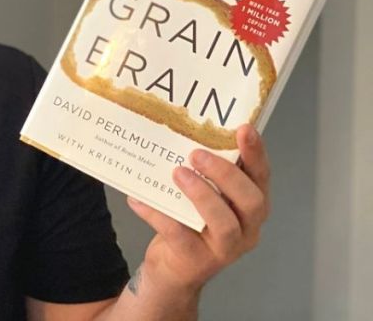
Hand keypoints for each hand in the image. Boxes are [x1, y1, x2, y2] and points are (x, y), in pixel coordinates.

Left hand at [126, 123, 269, 292]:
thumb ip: (202, 173)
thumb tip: (177, 128)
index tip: (243, 128)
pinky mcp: (196, 261)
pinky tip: (137, 199)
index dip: (256, 154)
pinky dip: (157, 214)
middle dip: (226, 174)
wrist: (172, 270)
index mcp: (250, 207)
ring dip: (201, 195)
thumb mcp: (202, 197)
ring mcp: (224, 249)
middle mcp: (246, 229)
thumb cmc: (190, 224)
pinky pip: (179, 235)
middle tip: (197, 154)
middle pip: (251, 201)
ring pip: (225, 223)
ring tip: (177, 173)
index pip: (261, 178)